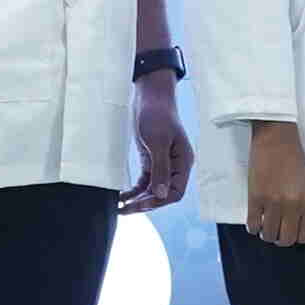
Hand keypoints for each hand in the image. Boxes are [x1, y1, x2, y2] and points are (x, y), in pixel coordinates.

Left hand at [128, 76, 193, 213]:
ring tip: (120, 206)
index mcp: (183, 162)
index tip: (140, 204)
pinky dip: (134, 190)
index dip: (159, 201)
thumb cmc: (157, 114)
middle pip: (163, 194)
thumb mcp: (157, 141)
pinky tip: (122, 196)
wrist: (149, 94)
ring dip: (137, 199)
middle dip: (145, 203)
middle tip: (125, 209)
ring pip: (152, 190)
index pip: (176, 192)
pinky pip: (144, 182)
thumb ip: (160, 169)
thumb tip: (160, 194)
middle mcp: (175, 166)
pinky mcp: (151, 160)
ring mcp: (162, 164)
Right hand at [242, 123, 304, 247]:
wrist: (277, 140)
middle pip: (286, 239)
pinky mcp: (255, 198)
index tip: (292, 232)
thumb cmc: (295, 162)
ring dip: (267, 235)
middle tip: (278, 232)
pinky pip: (253, 225)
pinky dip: (254, 228)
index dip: (298, 238)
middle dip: (282, 240)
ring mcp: (273, 202)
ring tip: (267, 226)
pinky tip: (256, 222)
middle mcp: (292, 205)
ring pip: (269, 235)